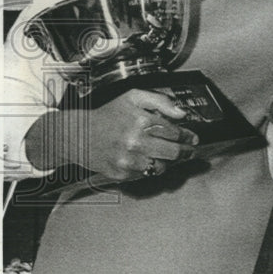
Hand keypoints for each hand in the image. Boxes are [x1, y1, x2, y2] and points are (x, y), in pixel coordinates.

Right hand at [25, 88, 198, 181]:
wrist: (79, 135)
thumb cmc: (108, 115)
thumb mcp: (133, 98)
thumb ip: (160, 101)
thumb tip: (182, 113)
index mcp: (140, 120)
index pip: (175, 132)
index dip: (187, 135)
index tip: (192, 137)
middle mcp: (136, 142)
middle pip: (173, 152)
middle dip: (186, 151)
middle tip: (190, 150)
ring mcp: (129, 160)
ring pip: (162, 167)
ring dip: (169, 162)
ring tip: (169, 155)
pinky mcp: (122, 174)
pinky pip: (146, 175)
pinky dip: (151, 169)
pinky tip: (148, 160)